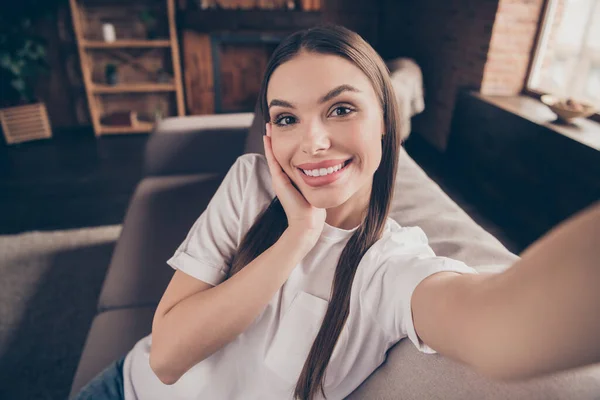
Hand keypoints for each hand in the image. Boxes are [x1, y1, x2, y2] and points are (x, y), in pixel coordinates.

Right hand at [263, 123, 325, 240]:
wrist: (308, 221)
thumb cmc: (314, 208)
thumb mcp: (317, 188)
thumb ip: (318, 178)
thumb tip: (330, 169)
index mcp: (292, 177)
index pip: (287, 155)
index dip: (285, 142)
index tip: (285, 129)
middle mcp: (283, 176)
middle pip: (278, 152)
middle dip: (276, 137)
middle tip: (272, 122)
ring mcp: (279, 178)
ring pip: (274, 154)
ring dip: (271, 139)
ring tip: (268, 125)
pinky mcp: (279, 180)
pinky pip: (273, 160)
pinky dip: (270, 148)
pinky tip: (268, 137)